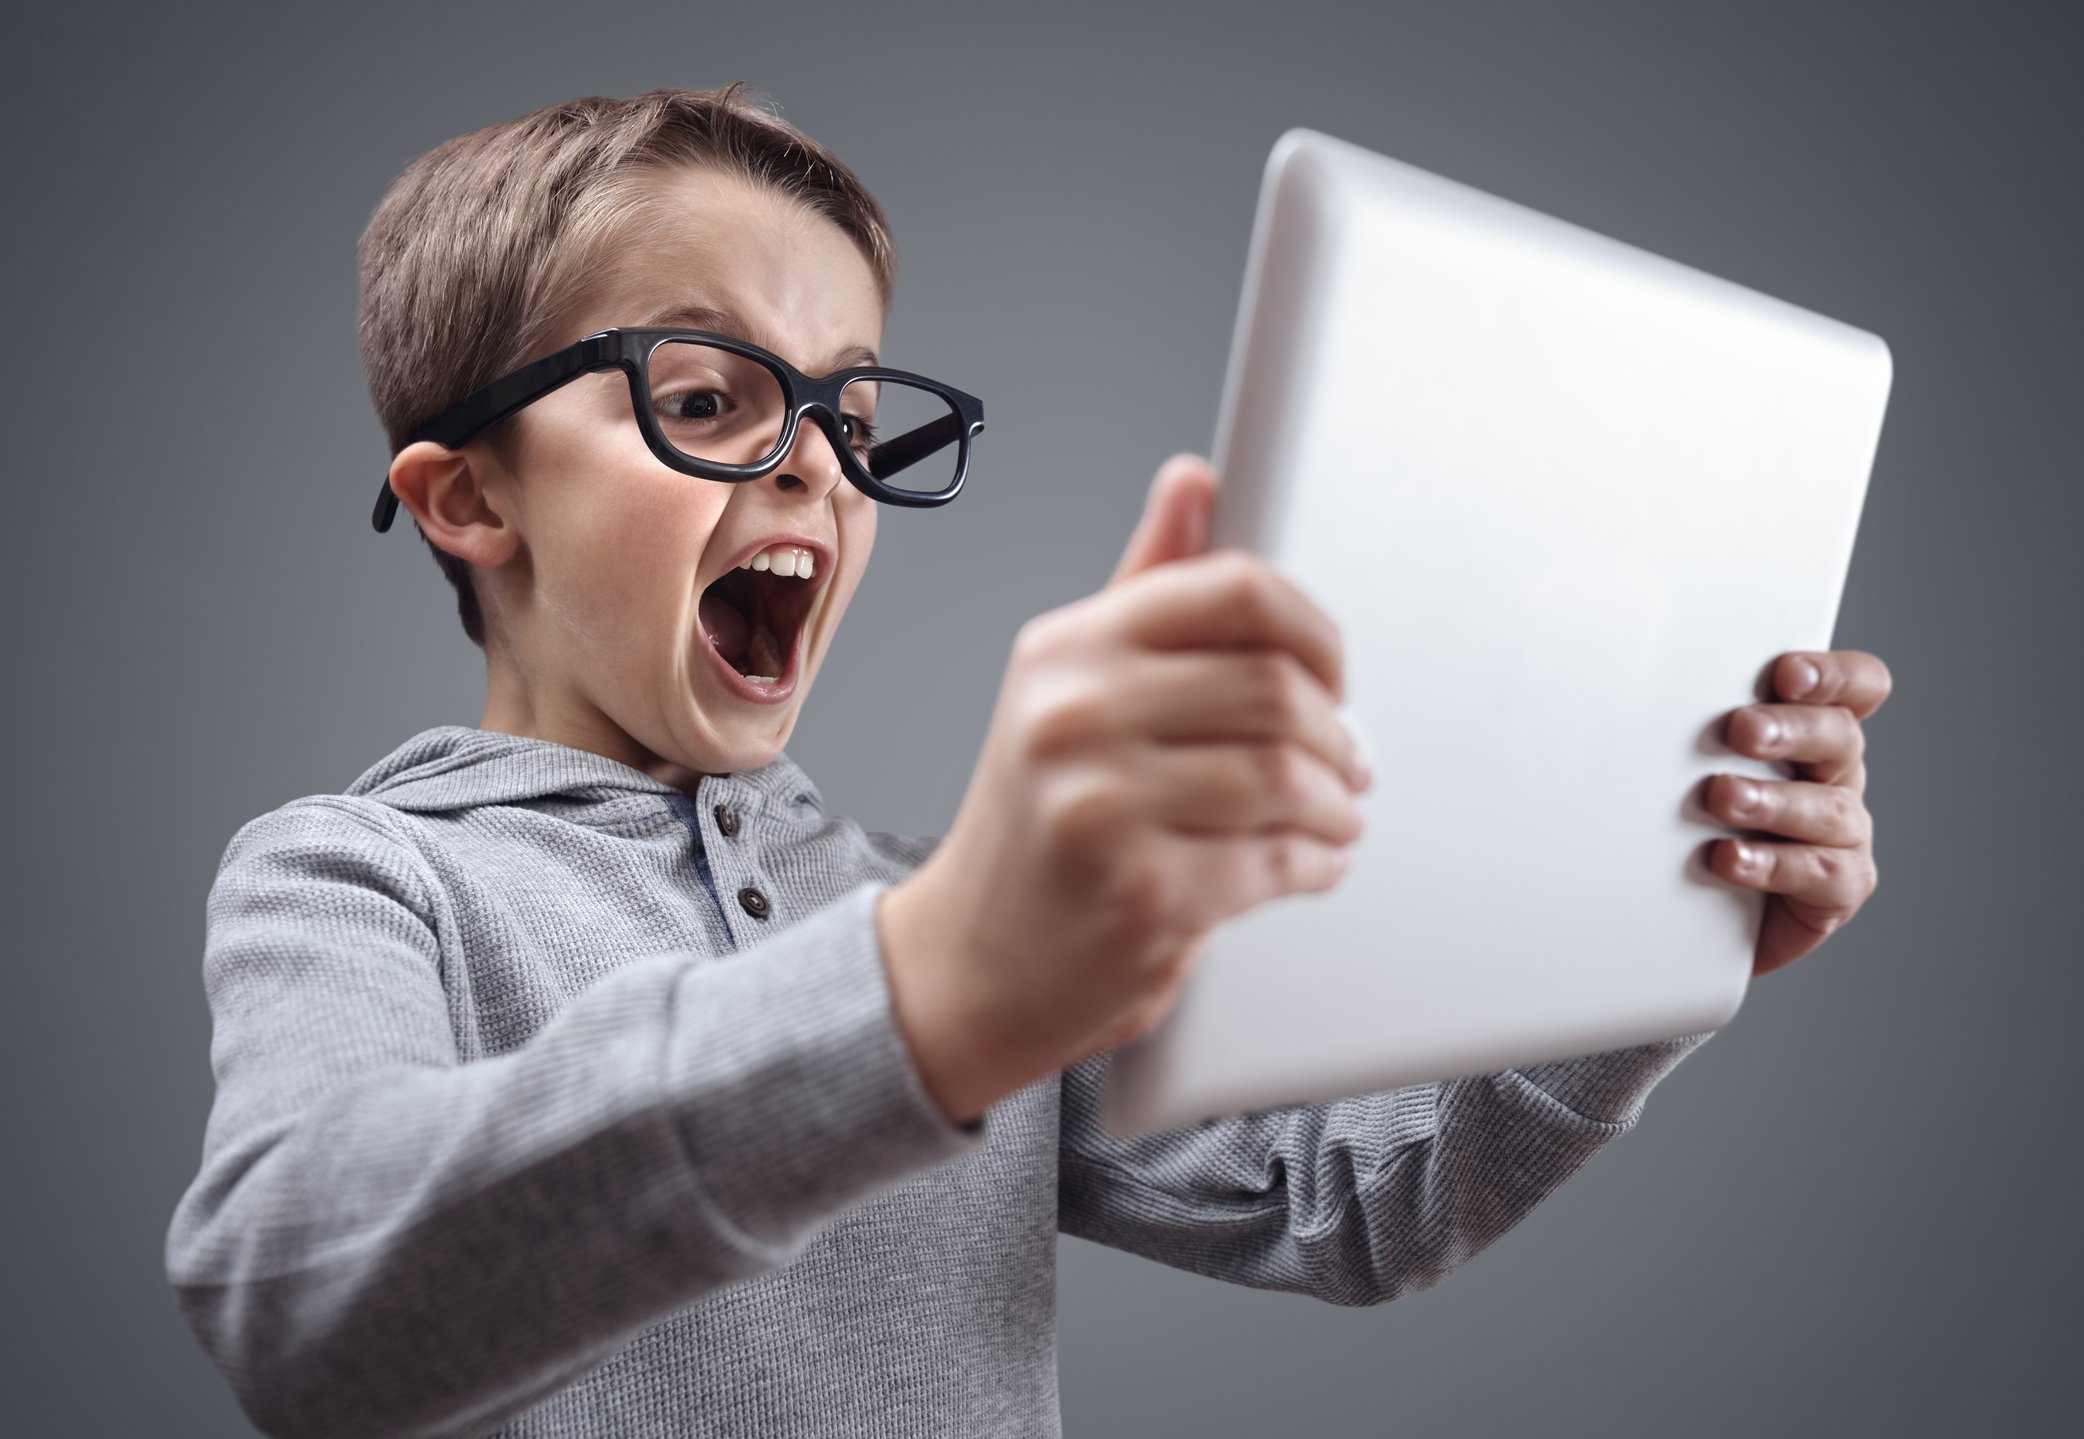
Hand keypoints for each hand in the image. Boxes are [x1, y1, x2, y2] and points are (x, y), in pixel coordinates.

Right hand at [876, 453, 1371, 1123]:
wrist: (970, 962)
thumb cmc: (1037, 824)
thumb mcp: (1068, 689)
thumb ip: (1145, 589)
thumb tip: (1194, 479)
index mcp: (1066, 648)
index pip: (1233, 590)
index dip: (1314, 630)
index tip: (1333, 672)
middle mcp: (1073, 715)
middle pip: (1277, 688)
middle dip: (1337, 734)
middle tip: (1347, 761)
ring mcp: (1102, 805)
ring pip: (1288, 777)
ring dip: (1336, 806)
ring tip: (1333, 816)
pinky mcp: (1142, 892)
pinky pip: (1276, 861)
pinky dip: (1316, 865)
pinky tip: (1308, 864)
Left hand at [1705, 650, 1892, 976]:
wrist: (1693, 908)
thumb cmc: (1690, 819)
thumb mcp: (1689, 764)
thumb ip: (1689, 726)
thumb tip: (1634, 691)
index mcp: (1811, 729)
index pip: (1855, 686)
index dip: (1833, 675)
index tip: (1787, 674)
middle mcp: (1836, 773)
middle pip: (1840, 737)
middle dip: (1791, 729)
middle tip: (1740, 730)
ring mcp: (1844, 831)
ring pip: (1829, 808)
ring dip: (1773, 800)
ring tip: (1723, 797)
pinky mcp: (1839, 886)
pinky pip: (1819, 873)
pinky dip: (1772, 864)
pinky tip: (1730, 859)